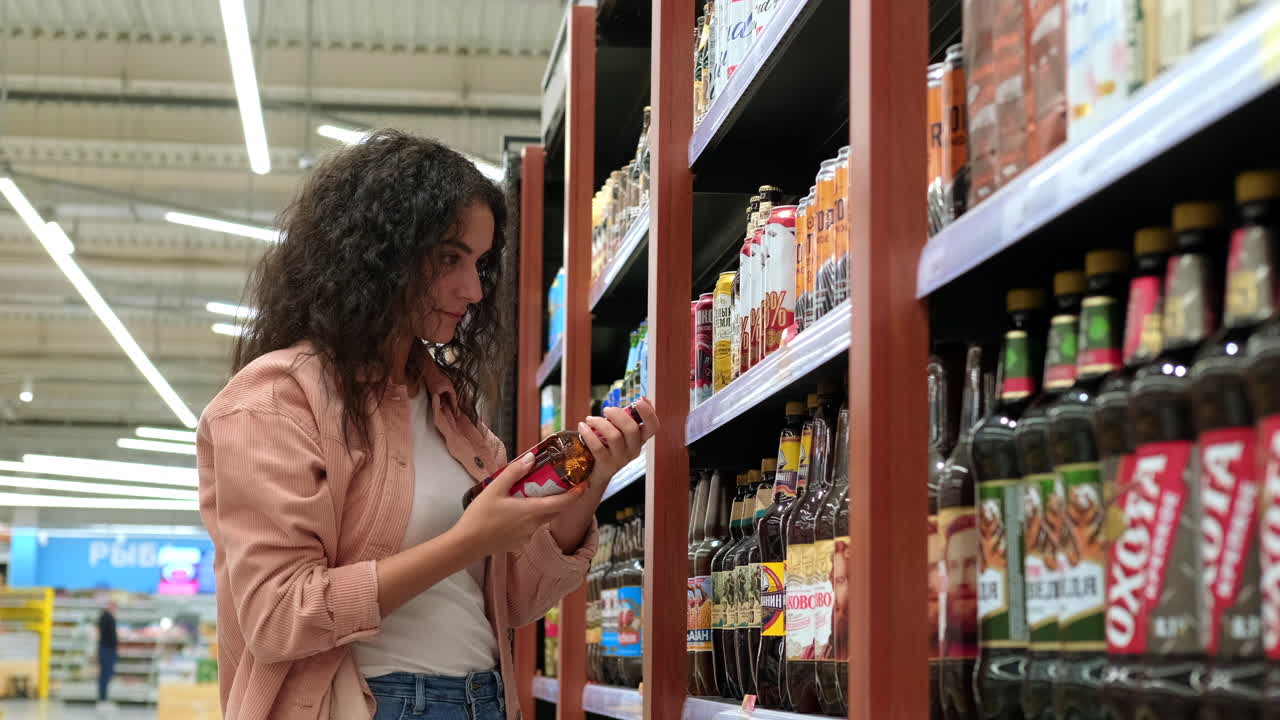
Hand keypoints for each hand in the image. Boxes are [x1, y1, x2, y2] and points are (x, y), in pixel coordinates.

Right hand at [453, 452, 584, 557]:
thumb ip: (514, 472)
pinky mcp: (518, 543)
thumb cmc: (479, 517)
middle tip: (560, 483)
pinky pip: (530, 527)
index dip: (576, 494)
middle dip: (560, 498)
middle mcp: (533, 525)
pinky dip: (529, 517)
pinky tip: (514, 511)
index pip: (562, 503)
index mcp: (531, 511)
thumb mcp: (495, 489)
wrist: (465, 545)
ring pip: (541, 519)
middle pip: (554, 511)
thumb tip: (531, 458)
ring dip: (542, 507)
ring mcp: (527, 536)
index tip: (584, 484)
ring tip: (531, 494)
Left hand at [577, 398, 659, 499]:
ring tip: (590, 419)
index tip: (638, 401)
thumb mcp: (621, 432)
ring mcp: (620, 459)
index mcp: (640, 440)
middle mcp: (633, 450)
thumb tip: (643, 399)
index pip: (653, 427)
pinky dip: (588, 434)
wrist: (596, 474)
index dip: (649, 413)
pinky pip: (598, 447)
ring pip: (614, 436)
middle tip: (606, 409)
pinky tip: (582, 427)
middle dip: (618, 414)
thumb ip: (628, 418)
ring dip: (600, 423)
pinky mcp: (606, 465)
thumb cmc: (608, 446)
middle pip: (632, 429)